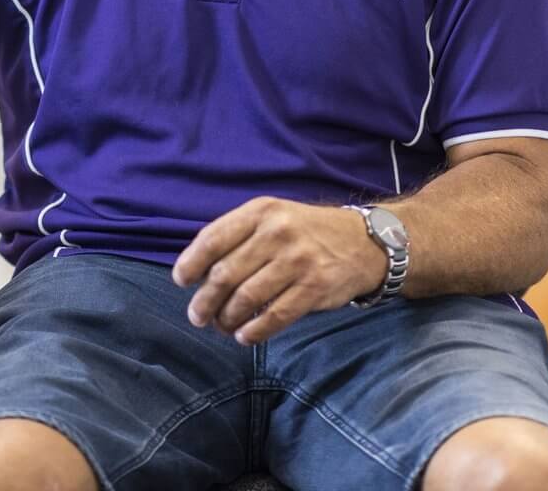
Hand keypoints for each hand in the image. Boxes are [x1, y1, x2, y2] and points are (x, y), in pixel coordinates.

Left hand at [171, 197, 388, 344]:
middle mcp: (277, 233)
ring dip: (227, 318)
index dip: (191, 263)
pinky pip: (275, 316)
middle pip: (225, 274)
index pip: (213, 238)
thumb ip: (239, 235)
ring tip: (221, 327)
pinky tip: (245, 336)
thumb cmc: (307, 232)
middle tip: (197, 316)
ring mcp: (297, 261)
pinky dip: (255, 330)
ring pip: (246, 298)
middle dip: (205, 300)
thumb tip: (197, 269)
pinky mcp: (315, 287)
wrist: (365, 241)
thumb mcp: (273, 217)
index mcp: (260, 212)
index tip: (182, 281)